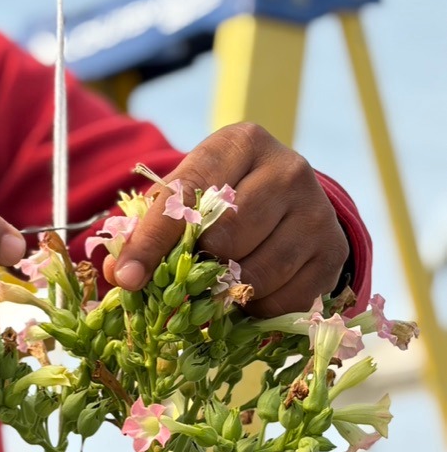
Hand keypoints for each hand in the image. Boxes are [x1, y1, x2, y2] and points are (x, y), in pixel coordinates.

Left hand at [103, 123, 348, 317]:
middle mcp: (287, 169)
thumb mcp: (187, 198)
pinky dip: (258, 308)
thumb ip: (149, 230)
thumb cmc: (225, 199)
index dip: (152, 242)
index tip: (127, 278)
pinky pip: (284, 299)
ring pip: (256, 273)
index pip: (187, 195)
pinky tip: (252, 293)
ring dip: (229, 292)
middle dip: (199, 265)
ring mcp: (316, 211)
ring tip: (221, 284)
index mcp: (241, 143)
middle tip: (189, 277)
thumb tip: (118, 275)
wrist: (293, 204)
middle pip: (226, 236)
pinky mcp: (333, 251)